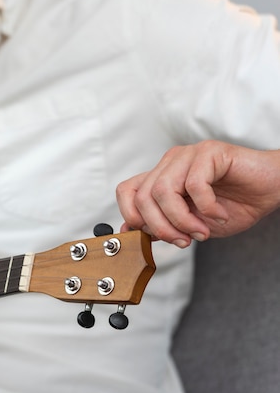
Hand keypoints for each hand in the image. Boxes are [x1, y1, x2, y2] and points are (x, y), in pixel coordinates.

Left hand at [117, 140, 279, 247]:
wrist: (271, 191)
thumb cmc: (233, 206)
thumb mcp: (191, 224)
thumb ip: (161, 226)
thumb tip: (129, 232)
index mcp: (161, 177)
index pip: (126, 191)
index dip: (131, 216)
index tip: (151, 238)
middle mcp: (169, 163)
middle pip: (143, 197)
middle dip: (160, 227)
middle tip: (184, 241)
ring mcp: (188, 155)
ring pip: (163, 191)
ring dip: (182, 220)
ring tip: (202, 232)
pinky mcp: (209, 152)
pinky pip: (194, 184)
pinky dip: (206, 207)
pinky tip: (220, 215)